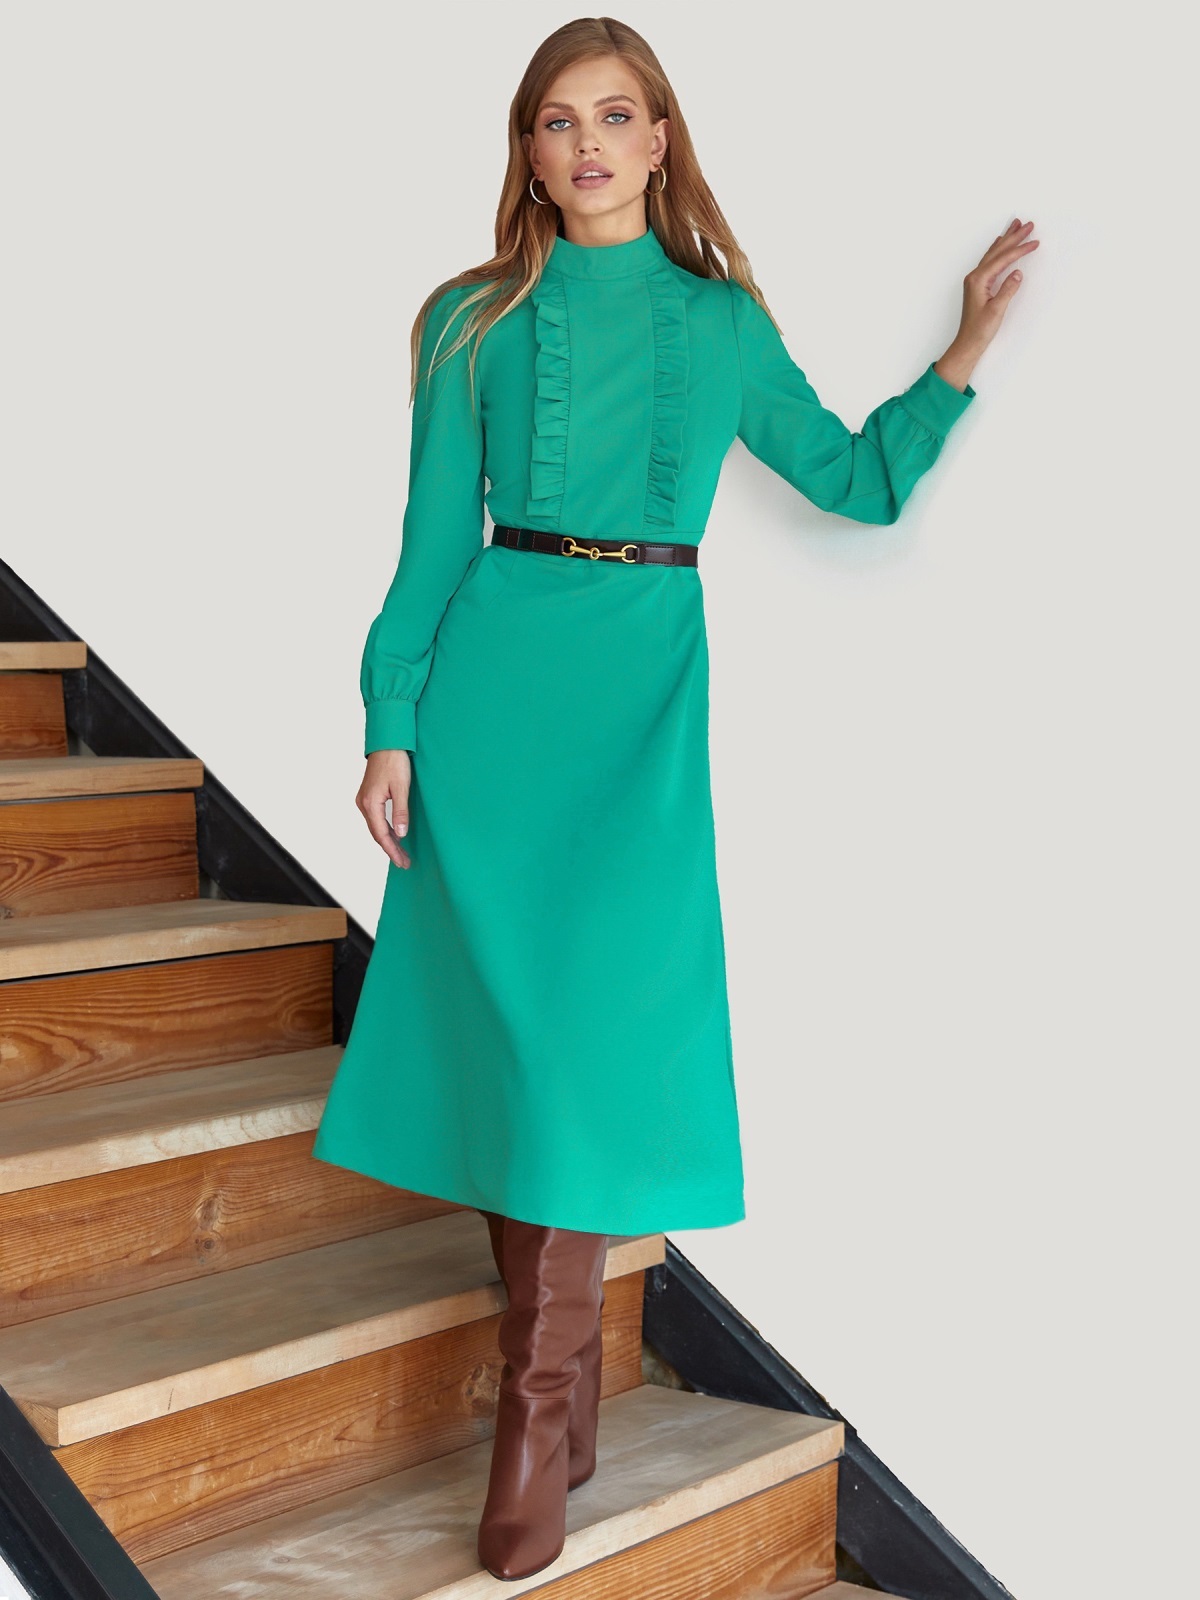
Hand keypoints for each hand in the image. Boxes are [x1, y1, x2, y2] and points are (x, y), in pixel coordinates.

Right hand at [357, 749, 412, 867]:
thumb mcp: (402, 787)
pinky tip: (395, 835)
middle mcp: (363, 804)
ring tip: (401, 853)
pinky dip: (385, 829)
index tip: (402, 862)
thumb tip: (400, 834)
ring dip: (388, 840)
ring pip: (376, 827)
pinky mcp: (368, 796)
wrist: (387, 743)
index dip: (392, 850)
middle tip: (404, 862)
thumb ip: (401, 811)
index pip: (381, 834)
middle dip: (390, 849)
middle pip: (377, 834)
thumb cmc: (394, 761)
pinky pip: (376, 819)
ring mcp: (364, 800)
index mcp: (370, 803)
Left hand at [936, 217, 1039, 388]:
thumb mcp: (997, 310)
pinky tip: (1000, 244)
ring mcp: (975, 280)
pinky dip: (998, 250)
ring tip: (1015, 225)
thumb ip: (1008, 290)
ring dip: (1006, 240)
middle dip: (1013, 237)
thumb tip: (1018, 273)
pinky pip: (990, 261)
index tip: (1035, 241)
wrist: (967, 343)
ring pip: (993, 254)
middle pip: (997, 251)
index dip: (1020, 249)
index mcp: (979, 280)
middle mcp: (975, 277)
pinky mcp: (978, 285)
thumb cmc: (980, 330)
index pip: (1004, 260)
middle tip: (1028, 224)